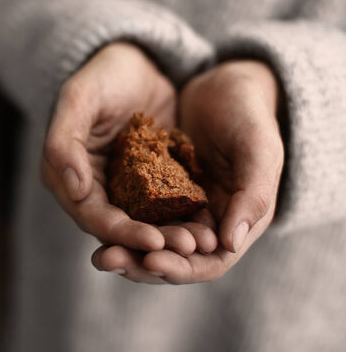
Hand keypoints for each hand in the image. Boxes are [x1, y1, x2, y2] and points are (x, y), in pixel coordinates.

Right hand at [42, 42, 216, 281]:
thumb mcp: (79, 98)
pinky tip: (208, 223)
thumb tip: (73, 189)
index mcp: (67, 177)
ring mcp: (122, 188)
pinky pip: (165, 206)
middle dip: (152, 242)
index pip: (91, 216)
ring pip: (144, 222)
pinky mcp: (149, 182)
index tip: (153, 241)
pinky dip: (183, 216)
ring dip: (171, 235)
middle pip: (120, 228)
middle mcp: (92, 190)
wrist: (136, 61)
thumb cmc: (102, 74)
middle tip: (187, 248)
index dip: (120, 233)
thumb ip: (65, 142)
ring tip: (202, 242)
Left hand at [92, 60, 283, 282]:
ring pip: (150, 239)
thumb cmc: (249, 113)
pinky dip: (119, 220)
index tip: (151, 260)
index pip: (209, 263)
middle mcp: (207, 223)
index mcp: (238, 222)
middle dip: (141, 263)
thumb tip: (230, 245)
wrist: (224, 83)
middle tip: (109, 259)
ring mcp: (179, 207)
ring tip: (100, 254)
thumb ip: (254, 195)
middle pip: (172, 258)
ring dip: (126, 248)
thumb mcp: (259, 149)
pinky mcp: (155, 189)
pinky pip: (135, 211)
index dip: (181, 267)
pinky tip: (93, 217)